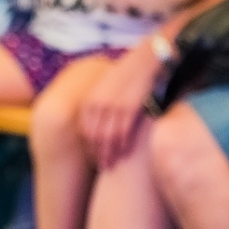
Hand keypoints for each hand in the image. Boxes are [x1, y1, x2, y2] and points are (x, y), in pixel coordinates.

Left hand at [79, 40, 164, 169]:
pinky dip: (123, 146)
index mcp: (90, 100)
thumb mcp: (104, 88)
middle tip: (102, 166)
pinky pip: (123, 132)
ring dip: (109, 154)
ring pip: (107, 138)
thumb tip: (95, 123)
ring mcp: (114, 107)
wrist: (143, 61)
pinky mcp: (129, 108)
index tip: (93, 157)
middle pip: (94, 137)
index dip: (89, 147)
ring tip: (111, 166)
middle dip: (97, 154)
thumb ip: (97, 104)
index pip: (85, 131)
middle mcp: (98, 104)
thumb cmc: (125, 75)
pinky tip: (124, 154)